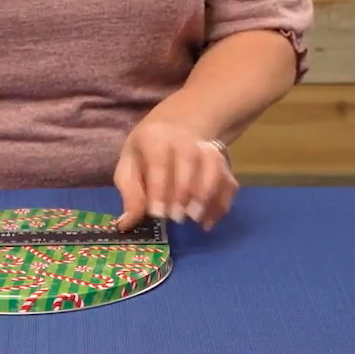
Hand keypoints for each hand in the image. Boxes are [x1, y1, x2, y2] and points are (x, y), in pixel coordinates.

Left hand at [112, 118, 237, 231]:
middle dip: (184, 192)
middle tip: (176, 218)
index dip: (159, 188)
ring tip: (196, 219)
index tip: (158, 214)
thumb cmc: (146, 154)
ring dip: (208, 195)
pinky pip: (228, 182)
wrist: (174, 129)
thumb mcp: (129, 167)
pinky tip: (208, 223)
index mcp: (156, 138)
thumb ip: (130, 194)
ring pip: (214, 167)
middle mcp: (185, 139)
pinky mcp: (223, 164)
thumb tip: (126, 224)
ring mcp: (207, 149)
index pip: (160, 160)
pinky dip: (222, 204)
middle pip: (190, 161)